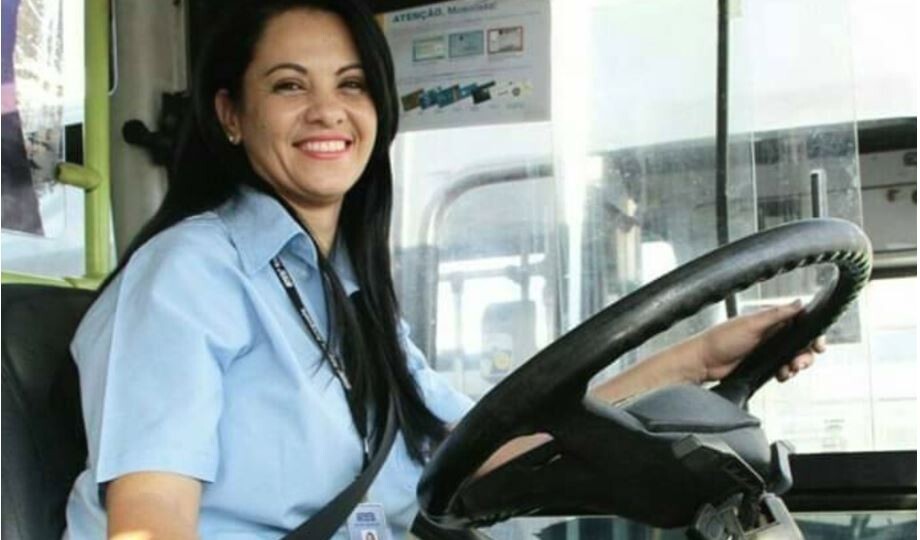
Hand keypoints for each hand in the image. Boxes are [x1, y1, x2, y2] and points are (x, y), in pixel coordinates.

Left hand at [693, 300, 826, 383]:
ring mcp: (768, 349)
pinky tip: (780, 375)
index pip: (801, 322)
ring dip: (796, 365)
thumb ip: (776, 314)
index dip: (813, 334)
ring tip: (788, 370)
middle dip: (806, 354)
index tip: (818, 345)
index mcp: (770, 319)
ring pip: (794, 357)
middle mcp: (772, 332)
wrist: (703, 361)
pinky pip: (783, 368)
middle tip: (799, 363)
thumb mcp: (751, 324)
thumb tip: (799, 302)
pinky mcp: (763, 363)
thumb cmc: (721, 339)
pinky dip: (786, 373)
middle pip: (802, 343)